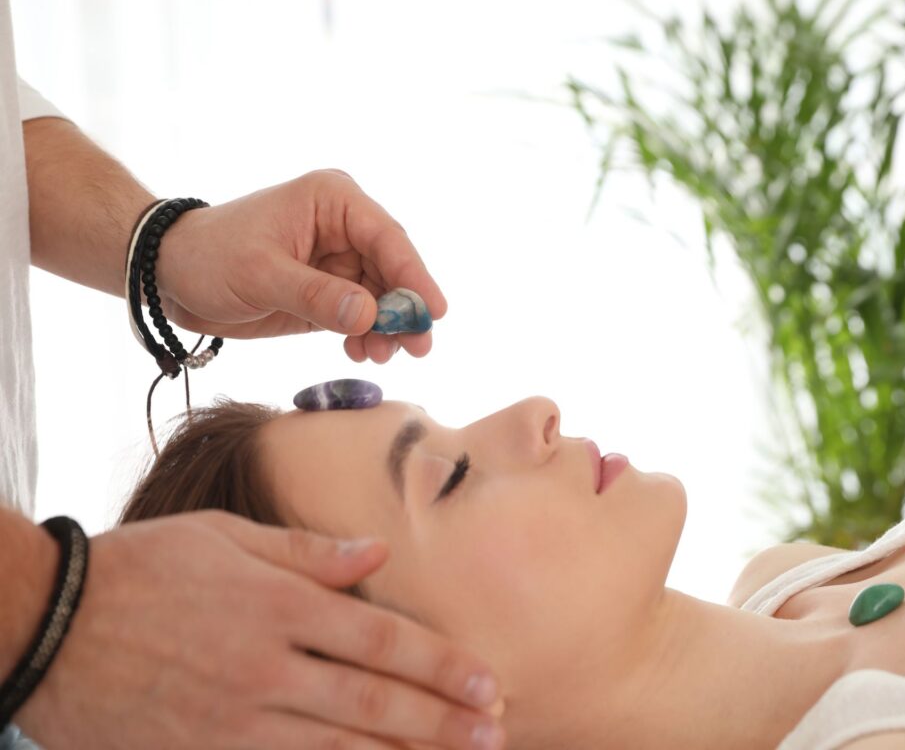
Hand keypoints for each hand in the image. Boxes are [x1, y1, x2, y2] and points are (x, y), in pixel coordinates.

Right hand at [15, 511, 504, 749]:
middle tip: (494, 732)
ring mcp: (235, 719)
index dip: (440, 663)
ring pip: (339, 747)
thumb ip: (307, 551)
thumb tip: (377, 553)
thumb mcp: (225, 536)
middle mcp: (266, 665)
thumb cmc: (144, 566)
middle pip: (373, 700)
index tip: (486, 681)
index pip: (381, 638)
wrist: (49, 624)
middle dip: (441, 719)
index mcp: (278, 604)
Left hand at [153, 170, 446, 363]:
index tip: (433, 312)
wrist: (169, 275)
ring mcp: (339, 261)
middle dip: (404, 310)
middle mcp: (344, 227)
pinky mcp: (328, 291)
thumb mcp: (261, 275)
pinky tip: (360, 353)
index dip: (414, 276)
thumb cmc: (208, 257)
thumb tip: (370, 316)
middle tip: (417, 347)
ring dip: (386, 329)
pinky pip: (360, 315)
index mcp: (332, 201)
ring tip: (381, 357)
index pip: (387, 237)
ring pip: (381, 297)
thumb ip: (316, 296)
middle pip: (393, 270)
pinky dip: (365, 336)